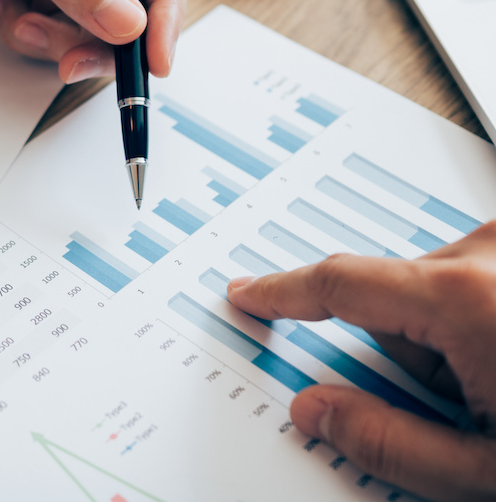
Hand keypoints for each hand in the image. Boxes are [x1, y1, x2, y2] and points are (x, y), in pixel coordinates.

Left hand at [0, 0, 189, 81]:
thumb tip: (126, 20)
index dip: (166, 4)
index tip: (156, 51)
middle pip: (138, 4)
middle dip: (108, 38)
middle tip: (79, 60)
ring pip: (101, 33)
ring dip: (64, 42)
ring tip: (21, 23)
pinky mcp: (50, 5)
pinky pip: (64, 43)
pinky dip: (37, 42)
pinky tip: (8, 13)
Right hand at [227, 222, 495, 501]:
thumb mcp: (489, 470)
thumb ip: (390, 443)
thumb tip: (316, 412)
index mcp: (466, 296)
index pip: (340, 284)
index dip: (283, 291)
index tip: (249, 293)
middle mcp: (487, 250)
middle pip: (392, 295)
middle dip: (407, 347)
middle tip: (462, 402)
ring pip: (430, 284)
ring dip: (443, 330)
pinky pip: (462, 272)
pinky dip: (468, 313)